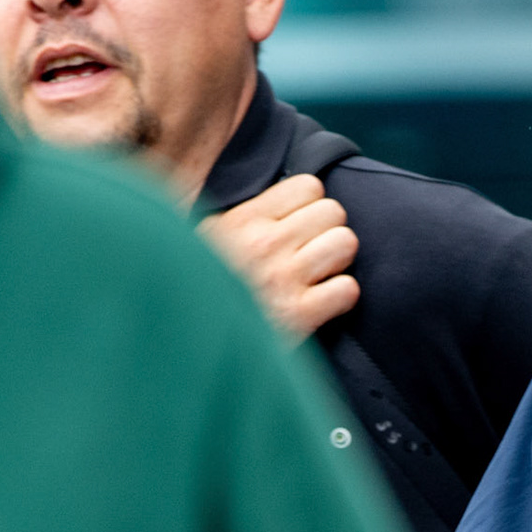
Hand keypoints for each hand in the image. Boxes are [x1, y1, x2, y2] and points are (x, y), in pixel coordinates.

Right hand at [199, 174, 359, 339]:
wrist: (183, 346)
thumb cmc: (196, 290)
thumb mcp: (204, 238)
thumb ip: (244, 216)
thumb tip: (287, 197)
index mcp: (240, 220)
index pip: (309, 186)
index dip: (309, 206)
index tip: (295, 227)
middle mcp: (263, 244)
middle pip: (334, 212)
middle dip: (326, 232)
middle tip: (306, 255)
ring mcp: (282, 279)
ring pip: (346, 243)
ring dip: (336, 262)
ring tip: (312, 277)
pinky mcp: (298, 316)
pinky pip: (348, 289)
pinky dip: (339, 298)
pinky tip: (317, 304)